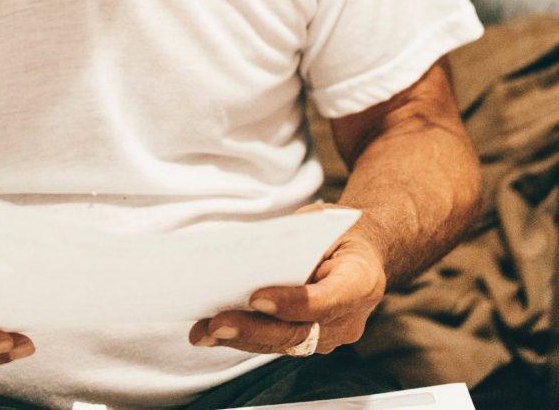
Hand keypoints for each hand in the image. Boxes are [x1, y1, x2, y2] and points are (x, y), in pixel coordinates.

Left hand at [188, 205, 385, 355]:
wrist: (363, 250)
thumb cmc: (338, 231)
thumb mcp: (323, 222)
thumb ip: (294, 241)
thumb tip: (245, 257)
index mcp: (361, 281)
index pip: (326, 301)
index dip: (291, 303)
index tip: (256, 297)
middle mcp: (349, 319)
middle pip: (299, 332)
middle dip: (254, 329)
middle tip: (217, 324)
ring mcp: (330, 335)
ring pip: (282, 344)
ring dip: (241, 339)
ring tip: (203, 332)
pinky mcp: (310, 340)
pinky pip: (276, 342)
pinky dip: (243, 337)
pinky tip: (209, 333)